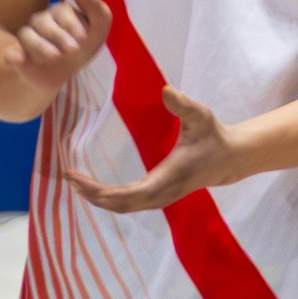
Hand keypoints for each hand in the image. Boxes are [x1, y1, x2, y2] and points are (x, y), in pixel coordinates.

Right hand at [4, 0, 112, 102]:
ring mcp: (28, 39)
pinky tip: (20, 59)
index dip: (71, 24)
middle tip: (73, 50)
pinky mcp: (18, 57)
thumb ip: (97, 9)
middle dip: (59, 36)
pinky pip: (10, 52)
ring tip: (55, 57)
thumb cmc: (84, 44)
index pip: (61, 11)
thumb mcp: (99, 28)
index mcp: (59, 12)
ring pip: (26, 35)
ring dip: (40, 46)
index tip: (83, 38)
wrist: (68, 72)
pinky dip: (13, 55)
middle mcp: (41, 22)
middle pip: (42, 22)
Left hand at [65, 76, 240, 214]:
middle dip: (92, 194)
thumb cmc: (213, 136)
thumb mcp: (201, 116)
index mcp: (167, 178)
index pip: (127, 194)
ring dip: (98, 198)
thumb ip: (183, 104)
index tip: (76, 177)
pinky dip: (109, 199)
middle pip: (119, 204)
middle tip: (69, 177)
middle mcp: (161, 194)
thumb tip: (165, 90)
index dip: (99, 190)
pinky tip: (95, 188)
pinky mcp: (158, 196)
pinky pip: (128, 204)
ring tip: (76, 183)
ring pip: (123, 207)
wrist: (229, 159)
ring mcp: (159, 198)